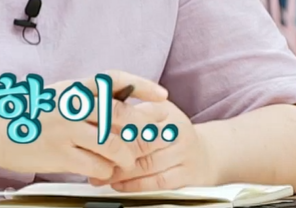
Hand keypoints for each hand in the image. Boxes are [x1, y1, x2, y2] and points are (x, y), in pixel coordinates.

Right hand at [0, 70, 173, 181]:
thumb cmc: (27, 114)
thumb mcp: (56, 97)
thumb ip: (84, 99)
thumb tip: (121, 103)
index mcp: (72, 89)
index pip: (113, 80)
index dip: (141, 85)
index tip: (161, 94)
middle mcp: (70, 106)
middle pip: (120, 116)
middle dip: (140, 130)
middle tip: (147, 139)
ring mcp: (65, 130)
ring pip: (113, 145)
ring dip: (126, 158)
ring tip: (125, 162)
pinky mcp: (60, 154)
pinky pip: (97, 166)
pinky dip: (106, 171)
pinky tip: (102, 171)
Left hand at [89, 99, 218, 189]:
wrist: (206, 153)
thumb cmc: (170, 131)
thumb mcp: (154, 112)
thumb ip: (129, 109)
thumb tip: (96, 113)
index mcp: (165, 110)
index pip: (134, 117)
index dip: (111, 127)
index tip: (91, 134)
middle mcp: (177, 130)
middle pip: (140, 142)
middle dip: (112, 152)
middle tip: (90, 158)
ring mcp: (184, 153)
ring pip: (147, 165)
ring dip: (119, 173)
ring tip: (99, 176)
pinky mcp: (188, 174)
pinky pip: (158, 182)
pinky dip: (136, 185)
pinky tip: (119, 185)